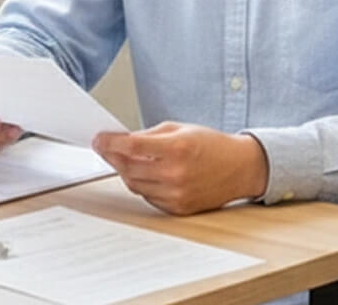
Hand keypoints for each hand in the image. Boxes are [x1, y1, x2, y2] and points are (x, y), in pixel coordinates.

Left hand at [92, 122, 269, 215]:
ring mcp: (177, 194)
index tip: (98, 139)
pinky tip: (145, 173)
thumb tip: (121, 142)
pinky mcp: (178, 208)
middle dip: (113, 157)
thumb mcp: (180, 129)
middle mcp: (176, 174)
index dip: (110, 143)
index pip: (132, 147)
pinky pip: (148, 197)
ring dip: (126, 171)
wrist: (239, 168)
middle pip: (129, 169)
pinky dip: (142, 185)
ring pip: (135, 185)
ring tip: (125, 159)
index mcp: (177, 148)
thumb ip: (150, 136)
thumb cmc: (211, 144)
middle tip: (105, 148)